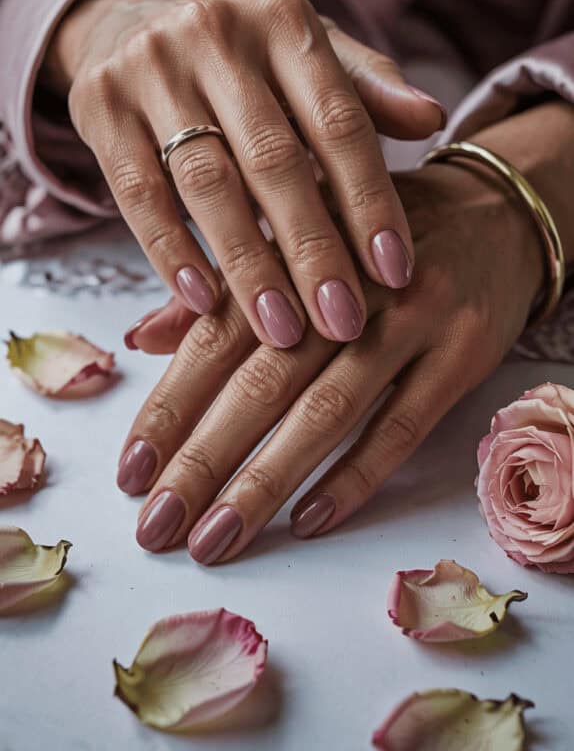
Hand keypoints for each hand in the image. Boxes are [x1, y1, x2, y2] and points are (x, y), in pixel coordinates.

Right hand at [46, 0, 443, 346]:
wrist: (132, 10)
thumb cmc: (244, 54)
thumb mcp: (308, 53)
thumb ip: (366, 91)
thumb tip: (432, 119)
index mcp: (284, 19)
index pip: (339, 122)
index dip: (370, 201)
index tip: (396, 271)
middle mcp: (216, 34)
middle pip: (274, 160)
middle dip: (313, 250)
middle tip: (341, 322)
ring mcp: (150, 67)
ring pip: (207, 183)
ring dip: (247, 265)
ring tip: (282, 331)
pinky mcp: (98, 104)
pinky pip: (138, 192)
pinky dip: (171, 251)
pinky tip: (203, 302)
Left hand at [117, 154, 542, 561]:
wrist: (494, 213)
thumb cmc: (373, 238)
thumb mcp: (297, 241)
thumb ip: (224, 293)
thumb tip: (141, 340)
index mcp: (291, 254)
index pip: (216, 337)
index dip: (170, 406)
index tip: (131, 472)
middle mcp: (344, 287)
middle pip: (262, 382)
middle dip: (202, 460)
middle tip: (157, 526)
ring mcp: (408, 320)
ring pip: (327, 410)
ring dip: (266, 481)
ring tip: (215, 537)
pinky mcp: (462, 353)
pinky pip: (404, 424)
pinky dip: (357, 475)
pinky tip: (310, 518)